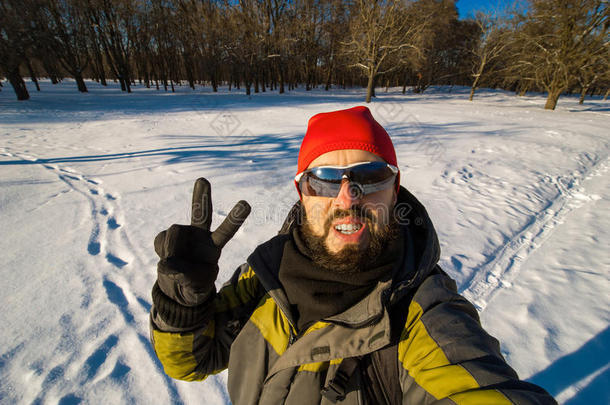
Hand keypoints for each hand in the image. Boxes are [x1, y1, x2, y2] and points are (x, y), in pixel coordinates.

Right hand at [154, 178, 250, 306]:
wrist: (176, 288)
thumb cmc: (193, 287)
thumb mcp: (195, 290)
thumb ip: (186, 278)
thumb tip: (169, 263)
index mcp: (214, 245)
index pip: (227, 230)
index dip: (235, 217)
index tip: (246, 203)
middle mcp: (200, 234)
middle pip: (202, 212)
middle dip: (201, 196)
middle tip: (203, 180)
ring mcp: (183, 234)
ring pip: (174, 231)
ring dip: (171, 249)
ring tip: (174, 264)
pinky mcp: (166, 237)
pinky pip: (161, 243)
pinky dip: (162, 254)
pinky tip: (167, 260)